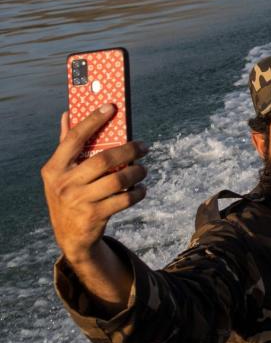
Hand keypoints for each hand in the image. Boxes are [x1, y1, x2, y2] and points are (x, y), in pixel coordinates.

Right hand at [41, 105, 146, 311]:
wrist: (71, 236)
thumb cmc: (70, 194)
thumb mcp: (61, 173)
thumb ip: (66, 145)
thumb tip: (68, 113)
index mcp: (54, 168)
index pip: (74, 138)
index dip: (93, 121)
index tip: (111, 106)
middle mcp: (64, 183)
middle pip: (103, 159)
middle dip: (129, 150)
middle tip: (144, 146)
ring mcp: (79, 201)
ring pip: (118, 180)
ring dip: (137, 173)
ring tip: (144, 170)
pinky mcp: (95, 216)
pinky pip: (124, 200)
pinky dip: (138, 193)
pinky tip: (141, 189)